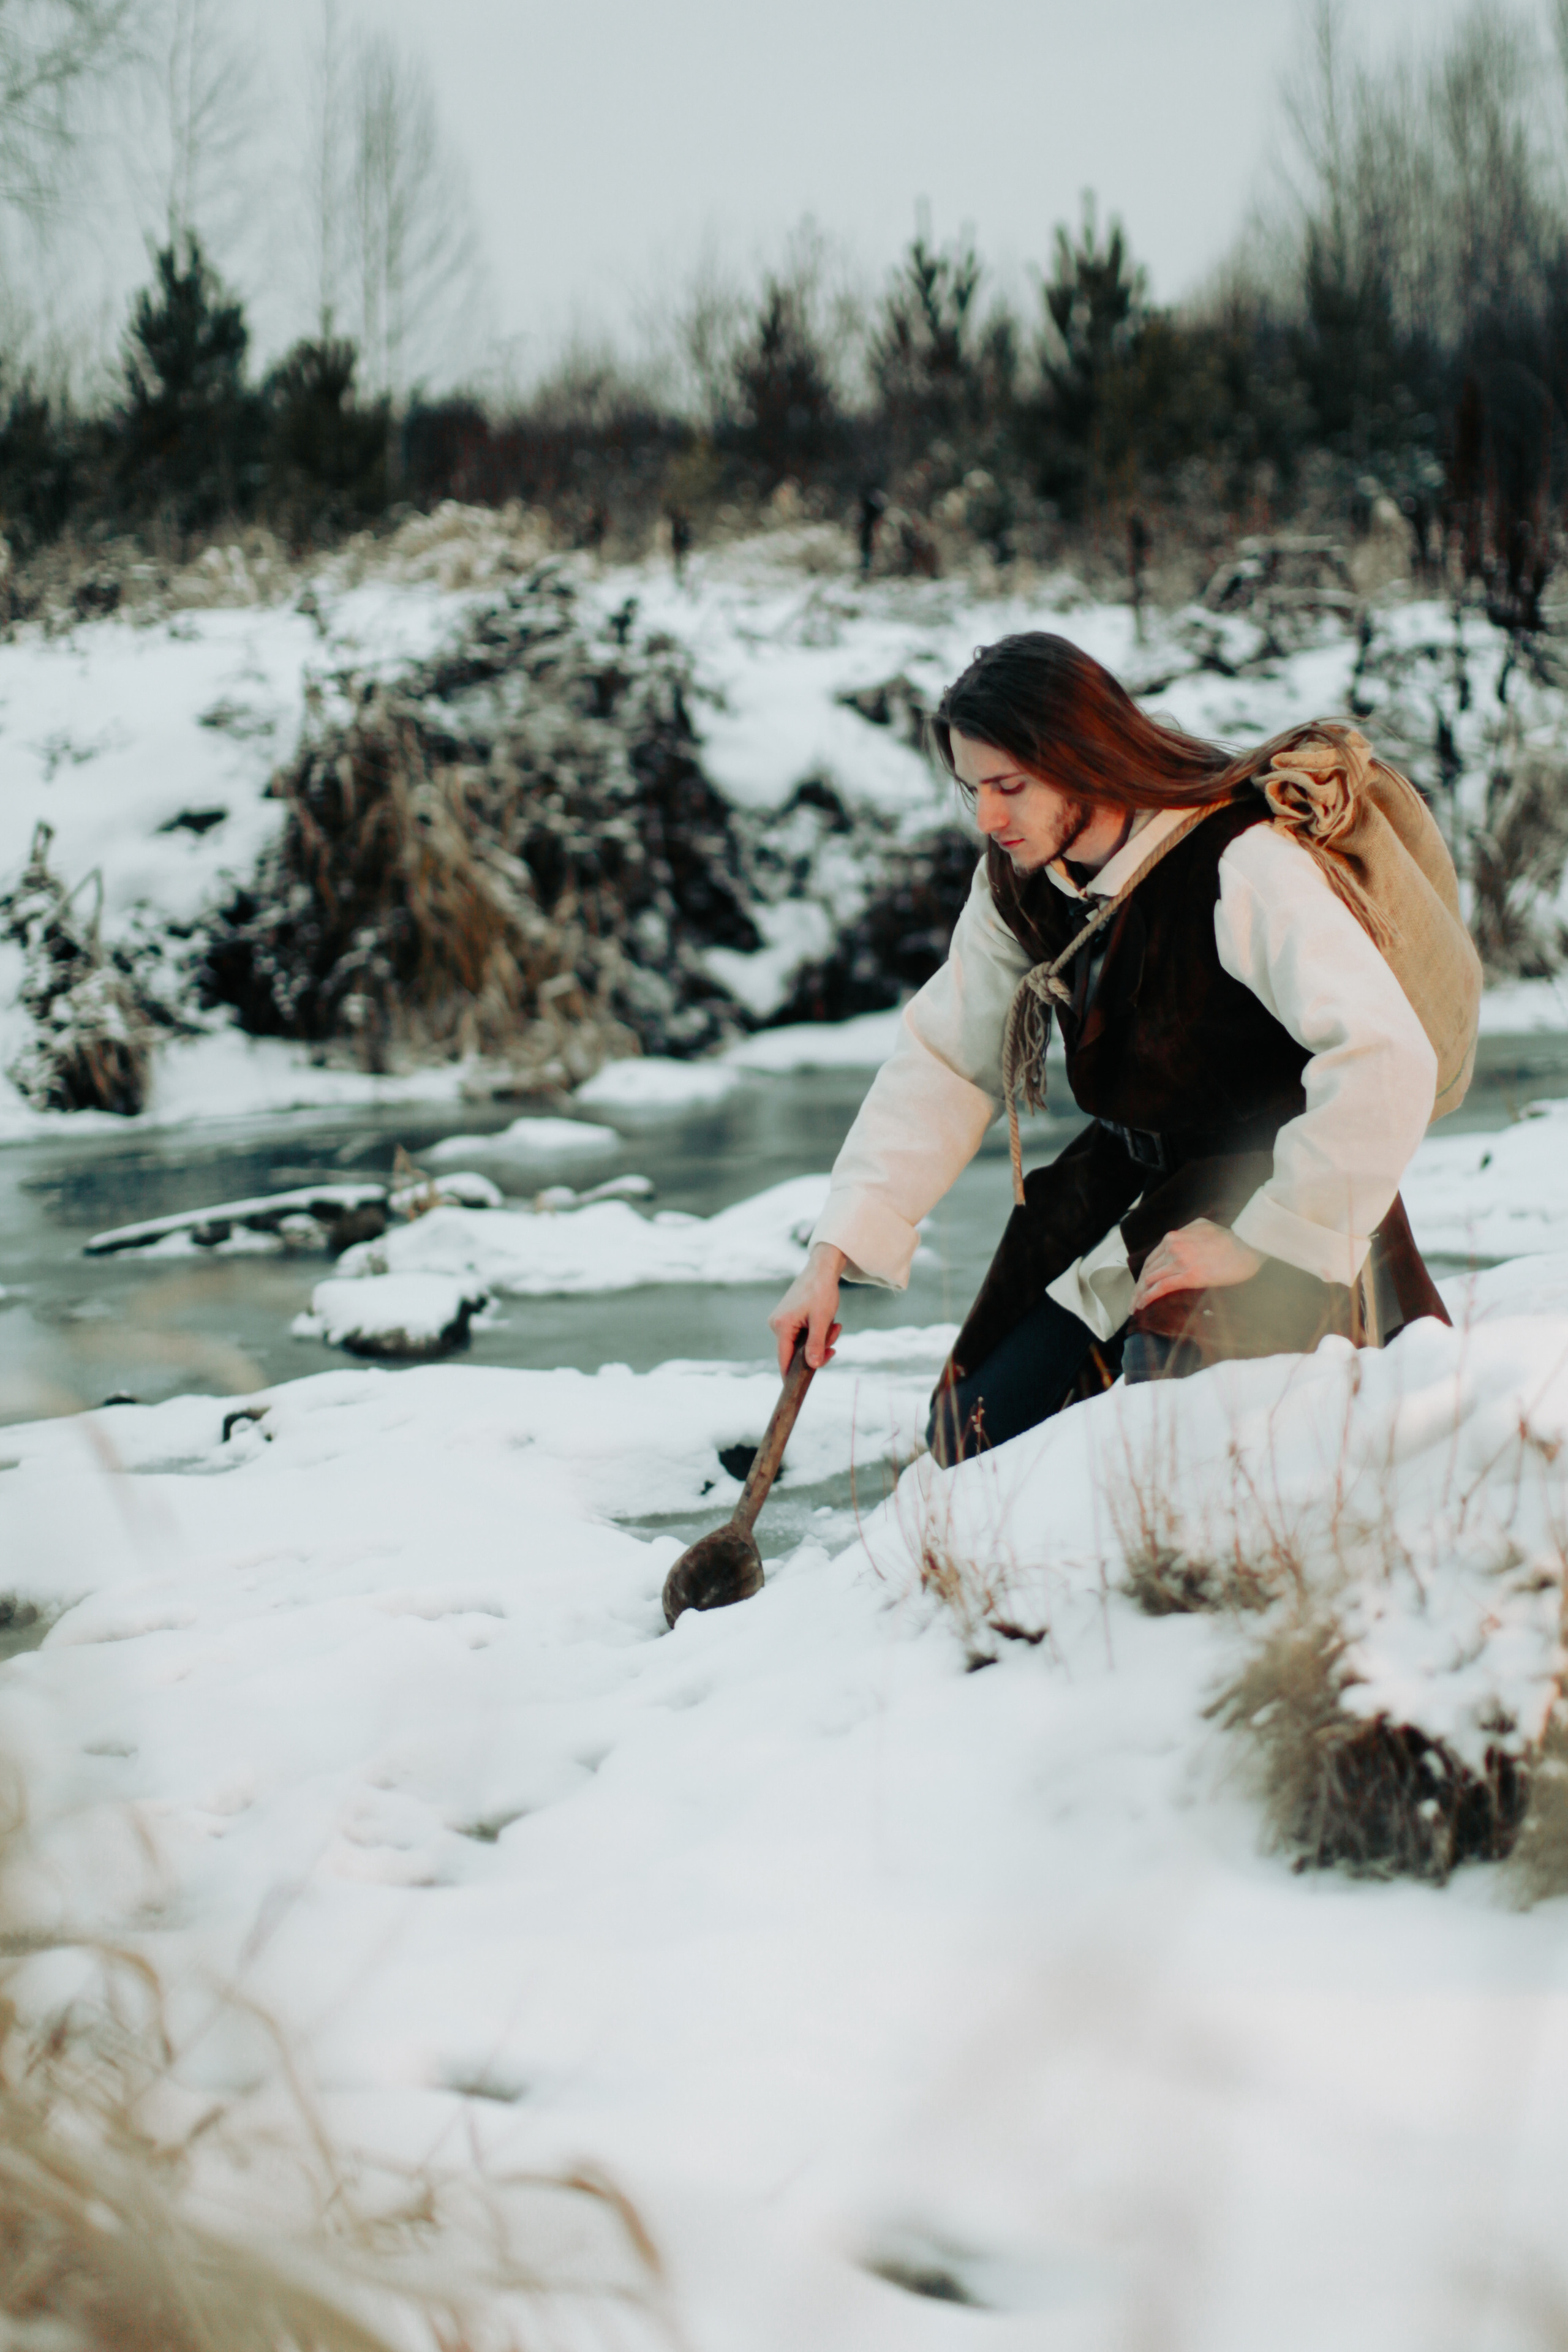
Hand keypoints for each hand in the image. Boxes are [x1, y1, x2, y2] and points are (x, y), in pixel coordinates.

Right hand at [769, 1242, 844, 1374]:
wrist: (822, 1269)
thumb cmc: (822, 1291)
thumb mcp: (822, 1321)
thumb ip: (816, 1345)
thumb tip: (812, 1366)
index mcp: (781, 1326)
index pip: (784, 1360)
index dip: (791, 1376)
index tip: (798, 1390)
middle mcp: (777, 1325)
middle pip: (796, 1352)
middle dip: (818, 1349)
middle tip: (835, 1337)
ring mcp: (782, 1321)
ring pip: (802, 1344)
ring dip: (821, 1339)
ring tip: (835, 1325)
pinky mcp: (788, 1318)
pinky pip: (803, 1335)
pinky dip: (817, 1333)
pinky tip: (828, 1322)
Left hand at [1132, 1217, 1262, 1310]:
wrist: (1248, 1245)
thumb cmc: (1231, 1239)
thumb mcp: (1202, 1227)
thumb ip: (1186, 1234)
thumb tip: (1178, 1242)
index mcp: (1174, 1236)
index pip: (1151, 1259)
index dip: (1143, 1275)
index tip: (1140, 1286)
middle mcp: (1173, 1246)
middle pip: (1148, 1271)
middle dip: (1138, 1288)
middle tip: (1133, 1302)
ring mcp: (1180, 1260)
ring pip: (1151, 1280)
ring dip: (1139, 1295)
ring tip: (1135, 1307)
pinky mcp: (1189, 1275)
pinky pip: (1161, 1287)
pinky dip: (1148, 1297)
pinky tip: (1142, 1305)